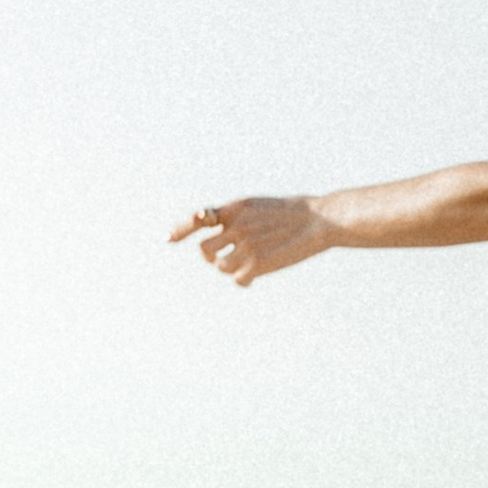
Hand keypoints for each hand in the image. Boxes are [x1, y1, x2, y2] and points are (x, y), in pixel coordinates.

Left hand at [168, 196, 331, 286]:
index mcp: (235, 209)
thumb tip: (221, 231)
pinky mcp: (257, 263)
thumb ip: (238, 217)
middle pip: (205, 250)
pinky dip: (245, 280)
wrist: (319, 220)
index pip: (198, 219)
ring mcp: (245, 245)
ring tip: (247, 265)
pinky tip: (255, 276)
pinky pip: (238, 280)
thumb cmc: (295, 213)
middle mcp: (236, 226)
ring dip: (231, 268)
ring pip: (220, 267)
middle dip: (213, 257)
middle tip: (226, 258)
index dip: (181, 230)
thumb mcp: (260, 207)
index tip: (168, 239)